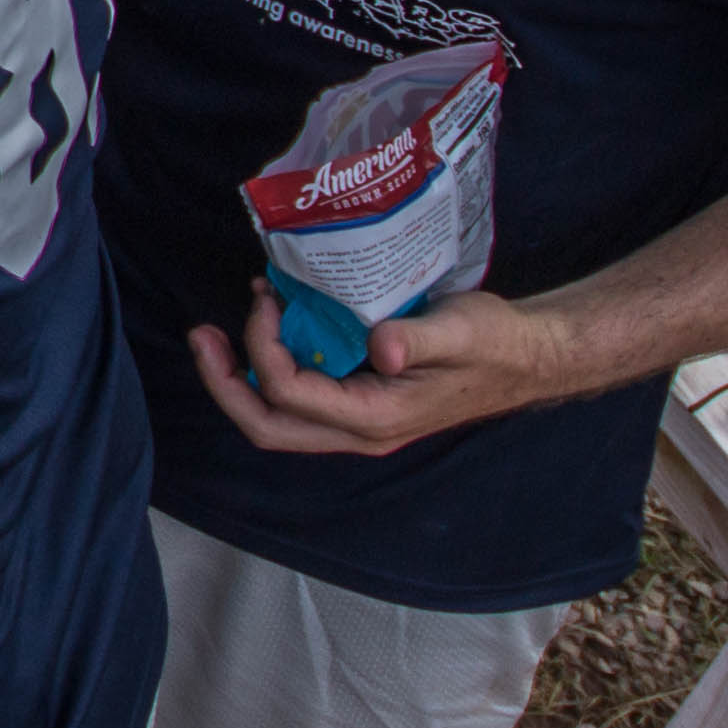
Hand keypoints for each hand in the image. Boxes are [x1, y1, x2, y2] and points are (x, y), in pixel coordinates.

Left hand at [188, 277, 574, 456]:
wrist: (526, 358)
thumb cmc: (494, 342)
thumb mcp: (461, 330)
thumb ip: (420, 338)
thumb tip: (382, 346)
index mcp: (376, 419)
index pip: (290, 393)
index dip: (263, 345)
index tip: (267, 296)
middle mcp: (359, 431)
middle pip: (268, 426)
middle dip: (223, 382)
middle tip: (201, 334)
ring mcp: (357, 422)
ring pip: (278, 418)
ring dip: (242, 375)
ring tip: (227, 326)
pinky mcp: (359, 404)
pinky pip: (299, 399)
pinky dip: (273, 366)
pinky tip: (274, 324)